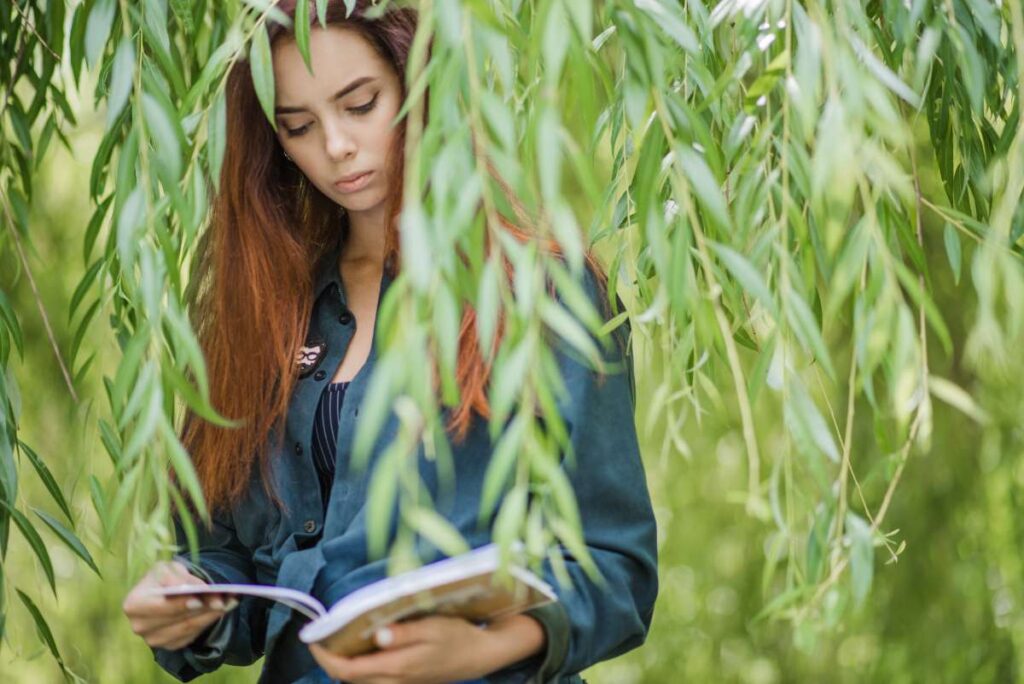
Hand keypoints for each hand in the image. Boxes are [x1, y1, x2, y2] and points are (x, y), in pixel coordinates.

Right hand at [122, 560, 238, 649]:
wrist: (163, 592)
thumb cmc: (164, 577)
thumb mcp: (169, 569)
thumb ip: (180, 578)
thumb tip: (196, 591)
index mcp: (134, 604)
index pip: (161, 606)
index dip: (181, 604)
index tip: (201, 599)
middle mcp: (140, 626)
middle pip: (178, 619)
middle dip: (204, 608)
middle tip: (225, 599)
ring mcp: (154, 639)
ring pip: (189, 628)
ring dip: (211, 615)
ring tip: (229, 602)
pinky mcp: (168, 645)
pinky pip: (192, 636)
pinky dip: (207, 622)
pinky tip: (220, 611)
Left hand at [309, 614, 544, 683]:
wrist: (479, 656)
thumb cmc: (457, 637)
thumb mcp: (432, 628)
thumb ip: (403, 633)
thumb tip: (377, 635)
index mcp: (398, 667)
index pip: (349, 670)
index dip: (326, 657)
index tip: (312, 639)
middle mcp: (396, 680)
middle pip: (350, 679)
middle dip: (331, 661)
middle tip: (321, 637)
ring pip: (361, 681)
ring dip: (345, 665)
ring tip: (337, 642)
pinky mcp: (406, 682)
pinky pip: (374, 680)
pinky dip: (361, 668)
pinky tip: (363, 650)